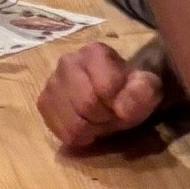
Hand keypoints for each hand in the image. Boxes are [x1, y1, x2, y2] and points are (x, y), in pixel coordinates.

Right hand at [37, 40, 166, 152]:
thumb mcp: (146, 89)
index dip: (119, 104)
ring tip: (98, 119)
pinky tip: (84, 124)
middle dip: (104, 118)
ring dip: (92, 129)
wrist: (112, 97)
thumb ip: (142, 92)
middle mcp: (67, 62)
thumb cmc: (128, 91)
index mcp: (94, 52)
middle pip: (86, 105)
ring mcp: (51, 83)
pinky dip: (78, 136)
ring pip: (74, 123)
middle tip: (111, 114)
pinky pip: (61, 133)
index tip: (123, 103)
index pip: (105, 88)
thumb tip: (122, 109)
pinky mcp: (43, 103)